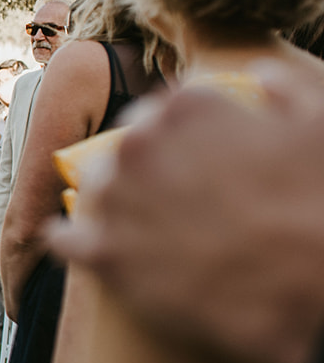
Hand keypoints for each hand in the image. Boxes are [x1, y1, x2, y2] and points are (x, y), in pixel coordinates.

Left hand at [49, 75, 323, 362]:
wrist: (315, 287)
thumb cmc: (323, 204)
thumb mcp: (321, 130)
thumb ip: (288, 93)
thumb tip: (261, 75)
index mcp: (186, 107)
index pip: (161, 113)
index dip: (179, 140)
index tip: (194, 161)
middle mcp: (140, 144)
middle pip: (125, 152)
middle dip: (145, 171)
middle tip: (173, 199)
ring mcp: (117, 198)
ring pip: (96, 191)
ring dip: (113, 204)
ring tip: (138, 226)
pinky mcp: (104, 253)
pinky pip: (65, 240)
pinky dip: (71, 242)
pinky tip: (83, 246)